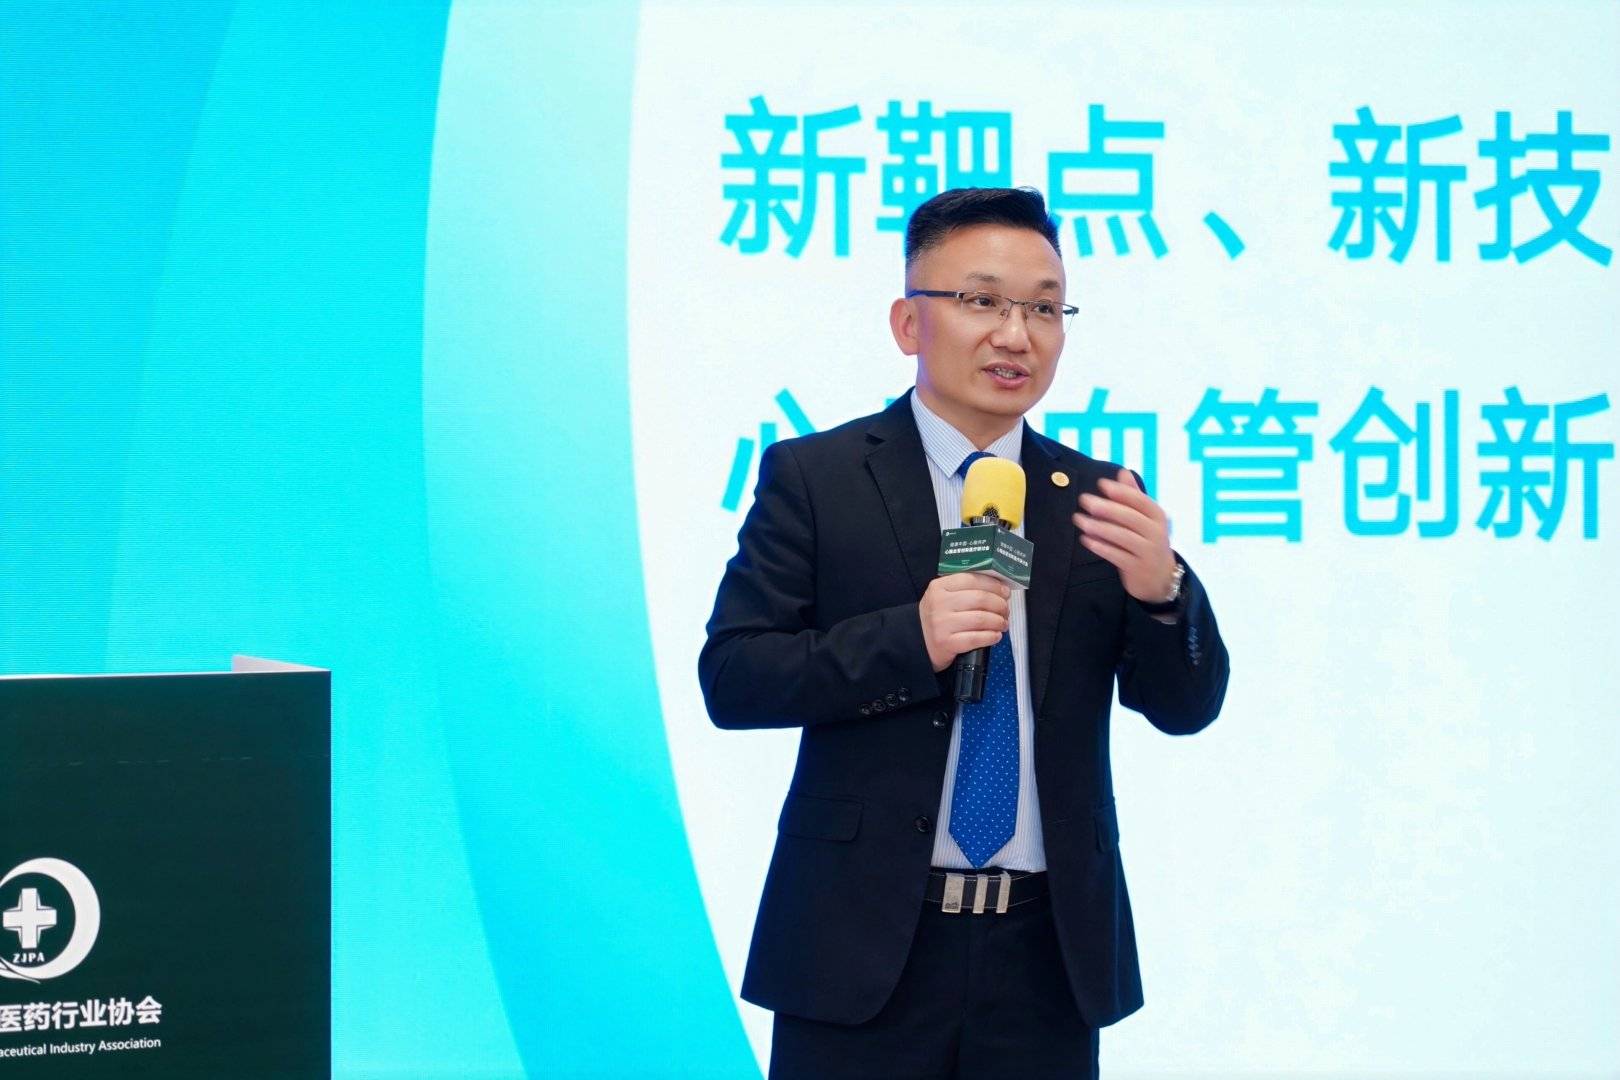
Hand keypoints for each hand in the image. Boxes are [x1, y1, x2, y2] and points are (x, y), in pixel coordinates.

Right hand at [918, 571, 1009, 671]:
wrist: (916, 641)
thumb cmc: (937, 617)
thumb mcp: (943, 596)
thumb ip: (965, 588)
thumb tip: (999, 588)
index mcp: (939, 587)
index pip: (972, 579)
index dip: (994, 585)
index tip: (1005, 592)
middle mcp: (939, 603)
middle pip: (980, 599)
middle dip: (1000, 604)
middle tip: (1005, 610)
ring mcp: (942, 624)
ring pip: (981, 619)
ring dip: (998, 622)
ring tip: (1003, 624)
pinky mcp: (946, 643)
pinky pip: (976, 638)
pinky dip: (991, 637)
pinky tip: (996, 636)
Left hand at [1072, 468, 1177, 602]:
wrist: (1161, 576)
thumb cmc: (1147, 539)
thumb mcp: (1145, 518)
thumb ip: (1133, 495)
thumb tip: (1122, 471)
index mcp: (1157, 516)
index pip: (1139, 500)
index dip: (1121, 491)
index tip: (1101, 484)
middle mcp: (1156, 532)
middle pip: (1129, 517)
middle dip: (1105, 507)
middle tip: (1084, 499)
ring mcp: (1148, 551)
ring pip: (1121, 536)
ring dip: (1099, 527)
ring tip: (1079, 520)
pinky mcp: (1137, 568)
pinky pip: (1117, 555)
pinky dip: (1101, 547)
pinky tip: (1085, 539)